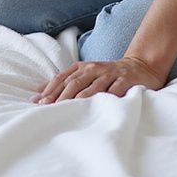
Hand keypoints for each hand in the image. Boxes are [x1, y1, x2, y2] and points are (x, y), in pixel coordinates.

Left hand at [31, 56, 166, 102]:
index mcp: (82, 67)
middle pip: (74, 82)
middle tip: (49, 108)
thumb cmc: (107, 75)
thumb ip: (65, 83)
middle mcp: (94, 68)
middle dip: (60, 96)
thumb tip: (37, 94)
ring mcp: (110, 74)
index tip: (38, 102)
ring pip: (92, 86)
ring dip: (79, 98)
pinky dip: (105, 98)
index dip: (50, 89)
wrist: (140, 66)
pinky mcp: (126, 81)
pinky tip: (98, 107)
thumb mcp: (85, 75)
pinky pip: (114, 90)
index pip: (62, 78)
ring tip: (68, 109)